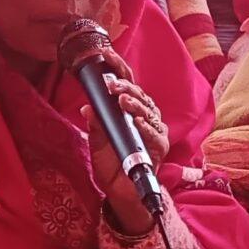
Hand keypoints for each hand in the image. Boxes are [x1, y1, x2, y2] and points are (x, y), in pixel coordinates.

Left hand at [82, 45, 167, 236]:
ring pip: (148, 110)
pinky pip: (154, 134)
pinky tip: (137, 121)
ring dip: (134, 104)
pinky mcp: (160, 147)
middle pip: (139, 94)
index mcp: (129, 110)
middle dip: (125, 87)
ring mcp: (155, 131)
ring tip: (122, 99)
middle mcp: (145, 116)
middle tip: (112, 84)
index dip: (118, 68)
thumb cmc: (112, 165)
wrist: (122, 193)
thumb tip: (88, 106)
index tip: (106, 55)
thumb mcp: (97, 144)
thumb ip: (96, 126)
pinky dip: (146, 127)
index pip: (126, 84)